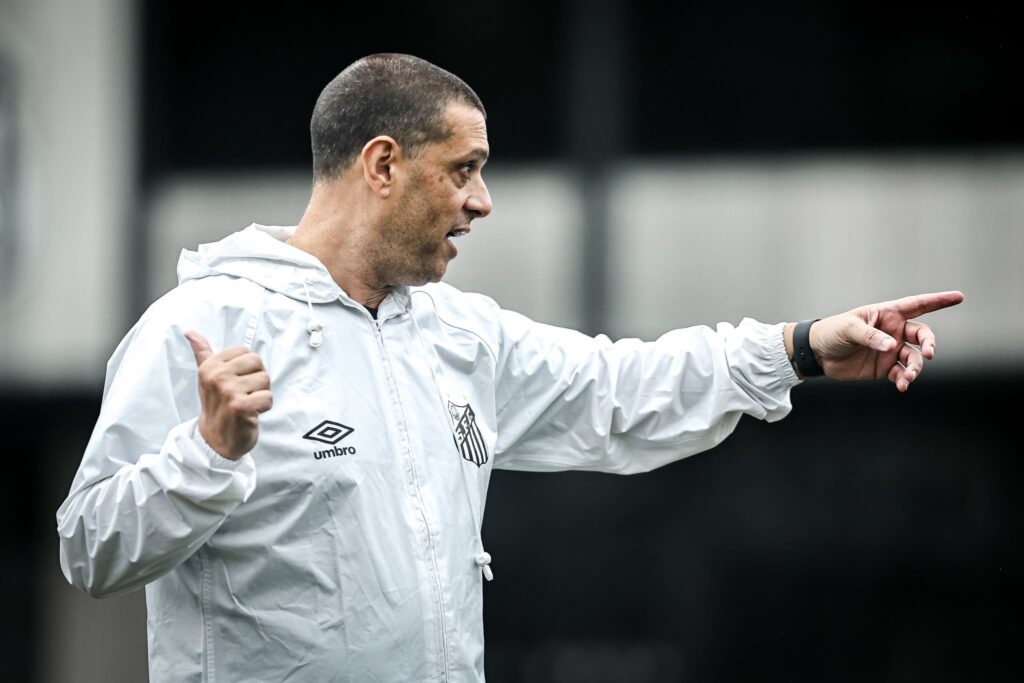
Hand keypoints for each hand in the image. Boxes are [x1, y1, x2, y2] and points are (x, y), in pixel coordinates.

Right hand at [185, 331, 272, 458]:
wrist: (215, 440)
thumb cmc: (216, 405)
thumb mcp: (206, 377)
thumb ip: (202, 353)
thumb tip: (190, 332)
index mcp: (209, 365)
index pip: (246, 352)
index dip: (247, 369)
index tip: (235, 382)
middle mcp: (217, 376)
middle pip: (258, 363)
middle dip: (256, 380)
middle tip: (243, 394)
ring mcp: (228, 391)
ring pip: (265, 379)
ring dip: (261, 394)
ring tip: (247, 403)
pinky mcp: (241, 406)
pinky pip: (268, 397)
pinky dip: (264, 407)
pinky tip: (251, 413)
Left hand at [790, 291, 963, 391]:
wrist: (818, 353)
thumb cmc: (832, 331)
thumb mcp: (848, 328)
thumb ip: (870, 336)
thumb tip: (891, 345)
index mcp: (887, 314)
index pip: (917, 305)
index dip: (938, 301)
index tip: (958, 297)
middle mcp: (894, 332)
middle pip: (922, 335)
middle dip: (930, 343)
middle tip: (930, 354)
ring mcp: (891, 350)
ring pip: (915, 358)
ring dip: (915, 368)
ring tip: (908, 376)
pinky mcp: (885, 368)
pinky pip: (902, 374)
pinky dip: (905, 380)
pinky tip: (902, 385)